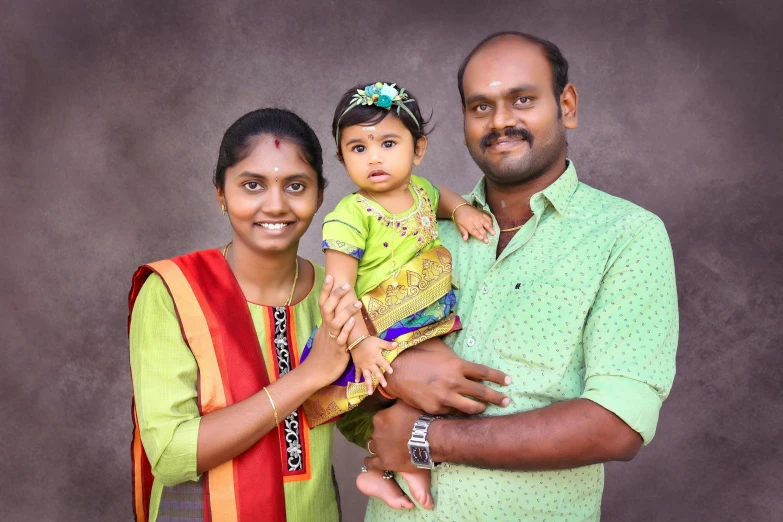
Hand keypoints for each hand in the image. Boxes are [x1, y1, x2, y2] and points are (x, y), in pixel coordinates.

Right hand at [303, 276, 356, 383]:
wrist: (315, 373)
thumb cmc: (322, 355)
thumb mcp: (325, 337)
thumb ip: (331, 326)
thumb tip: (336, 316)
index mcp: (324, 326)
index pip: (323, 304)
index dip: (326, 290)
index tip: (330, 276)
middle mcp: (326, 330)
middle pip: (328, 308)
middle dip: (336, 296)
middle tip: (345, 284)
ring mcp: (332, 339)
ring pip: (336, 322)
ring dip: (346, 311)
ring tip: (357, 303)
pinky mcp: (338, 350)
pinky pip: (342, 338)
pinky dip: (346, 329)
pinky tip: (352, 322)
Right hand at [350, 336, 396, 392]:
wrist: (356, 340)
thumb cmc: (368, 341)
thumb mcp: (379, 341)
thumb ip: (387, 345)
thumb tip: (397, 344)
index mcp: (376, 358)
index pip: (383, 363)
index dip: (387, 367)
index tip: (391, 372)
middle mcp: (370, 364)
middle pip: (376, 372)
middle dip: (380, 379)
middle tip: (385, 386)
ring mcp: (363, 366)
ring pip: (366, 377)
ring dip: (368, 385)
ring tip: (370, 393)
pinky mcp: (358, 365)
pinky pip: (357, 372)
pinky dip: (357, 376)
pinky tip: (357, 382)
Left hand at [364, 401, 422, 472]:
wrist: (429, 438)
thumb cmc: (419, 419)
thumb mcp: (406, 403)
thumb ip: (395, 401)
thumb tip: (392, 396)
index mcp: (379, 418)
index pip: (379, 419)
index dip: (387, 421)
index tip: (394, 423)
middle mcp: (376, 432)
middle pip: (377, 432)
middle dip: (384, 433)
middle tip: (395, 435)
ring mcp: (379, 448)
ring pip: (373, 446)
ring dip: (378, 445)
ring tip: (387, 447)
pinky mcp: (384, 462)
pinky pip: (371, 463)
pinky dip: (370, 461)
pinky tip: (370, 460)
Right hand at [384, 338, 510, 414]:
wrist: (395, 371)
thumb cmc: (417, 355)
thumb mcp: (438, 348)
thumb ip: (453, 354)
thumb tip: (463, 353)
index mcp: (457, 365)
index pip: (484, 373)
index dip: (498, 377)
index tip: (508, 381)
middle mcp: (454, 382)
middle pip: (483, 393)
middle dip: (498, 398)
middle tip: (507, 400)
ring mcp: (446, 397)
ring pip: (471, 408)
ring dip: (481, 409)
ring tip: (485, 409)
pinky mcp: (436, 409)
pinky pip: (453, 412)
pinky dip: (458, 412)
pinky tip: (462, 412)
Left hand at [453, 204, 494, 242]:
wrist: (461, 206)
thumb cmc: (459, 218)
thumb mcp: (459, 225)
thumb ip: (463, 232)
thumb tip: (465, 239)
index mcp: (467, 224)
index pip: (473, 230)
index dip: (477, 234)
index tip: (481, 238)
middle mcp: (474, 220)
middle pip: (480, 228)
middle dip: (484, 234)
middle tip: (487, 241)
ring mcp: (479, 216)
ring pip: (485, 222)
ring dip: (490, 228)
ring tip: (493, 233)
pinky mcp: (482, 213)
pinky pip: (487, 217)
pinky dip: (491, 221)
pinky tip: (493, 225)